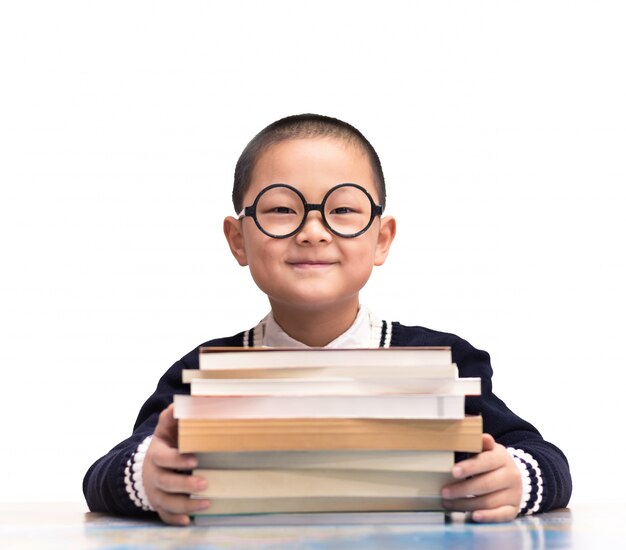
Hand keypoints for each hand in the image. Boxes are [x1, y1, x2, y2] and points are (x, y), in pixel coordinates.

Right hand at [143, 404, 210, 524]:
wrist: (148, 465)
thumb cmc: (166, 444)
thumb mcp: (165, 430)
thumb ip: (170, 419)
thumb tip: (175, 405)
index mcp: (156, 454)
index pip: (163, 458)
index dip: (177, 460)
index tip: (195, 460)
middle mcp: (153, 475)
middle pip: (166, 482)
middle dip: (185, 485)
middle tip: (205, 483)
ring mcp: (155, 492)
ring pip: (167, 502)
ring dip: (186, 504)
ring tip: (207, 502)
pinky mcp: (158, 505)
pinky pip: (165, 515)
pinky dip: (176, 519)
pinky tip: (190, 521)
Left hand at [441, 433, 521, 522]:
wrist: (515, 476)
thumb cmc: (491, 462)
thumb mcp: (487, 450)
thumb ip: (481, 444)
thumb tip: (482, 436)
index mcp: (501, 457)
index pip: (485, 462)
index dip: (469, 467)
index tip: (453, 472)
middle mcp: (511, 475)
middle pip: (485, 484)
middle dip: (462, 489)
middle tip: (444, 492)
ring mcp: (514, 494)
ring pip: (489, 501)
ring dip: (466, 504)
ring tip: (448, 503)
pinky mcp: (513, 509)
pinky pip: (501, 515)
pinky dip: (487, 517)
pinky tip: (473, 516)